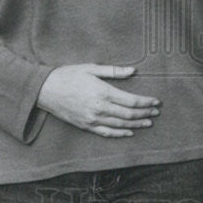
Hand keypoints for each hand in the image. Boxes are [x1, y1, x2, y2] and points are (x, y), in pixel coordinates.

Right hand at [36, 64, 160, 136]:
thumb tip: (133, 70)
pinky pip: (106, 132)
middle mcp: (100, 108)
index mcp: (103, 92)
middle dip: (144, 113)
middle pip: (128, 114)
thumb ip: (113, 71)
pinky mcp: (85, 126)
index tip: (156, 102)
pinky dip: (119, 133)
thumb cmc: (68, 75)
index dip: (146, 102)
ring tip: (148, 123)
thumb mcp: (91, 68)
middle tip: (156, 113)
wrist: (45, 90)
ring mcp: (92, 119)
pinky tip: (129, 133)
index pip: (131, 101)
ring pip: (120, 125)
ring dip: (136, 124)